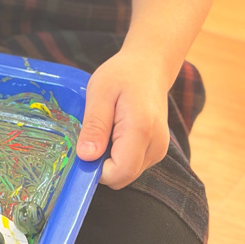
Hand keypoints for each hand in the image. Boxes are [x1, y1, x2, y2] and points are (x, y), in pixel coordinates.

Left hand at [76, 49, 169, 189]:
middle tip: (96, 132)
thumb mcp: (100, 93)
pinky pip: (133, 164)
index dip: (96, 168)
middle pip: (122, 176)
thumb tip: (86, 157)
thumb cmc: (122, 74)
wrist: (149, 66)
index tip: (85, 145)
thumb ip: (95, 126)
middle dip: (102, 163)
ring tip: (108, 127)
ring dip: (110, 158)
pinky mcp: (157, 150)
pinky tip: (117, 130)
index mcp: (141, 130)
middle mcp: (156, 146)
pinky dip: (120, 154)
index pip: (119, 172)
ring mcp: (159, 150)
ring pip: (127, 173)